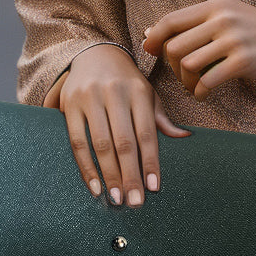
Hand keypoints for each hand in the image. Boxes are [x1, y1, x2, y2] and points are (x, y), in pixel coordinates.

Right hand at [55, 44, 189, 205]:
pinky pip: (77, 141)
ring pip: (101, 144)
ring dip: (109, 175)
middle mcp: (115, 93)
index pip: (146, 132)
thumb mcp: (147, 93)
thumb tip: (185, 136)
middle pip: (124, 141)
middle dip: (130, 175)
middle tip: (135, 202)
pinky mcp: (70, 105)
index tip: (154, 187)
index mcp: (138, 90)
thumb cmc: (126, 81)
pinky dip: (86, 167)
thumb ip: (161, 117)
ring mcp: (90, 98)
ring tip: (117, 198)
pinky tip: (95, 186)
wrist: (94, 54)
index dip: (150, 161)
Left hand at [143, 0, 255, 100]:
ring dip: (185, 82)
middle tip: (184, 76)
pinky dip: (200, 93)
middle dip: (172, 67)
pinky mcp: (244, 61)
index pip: (171, 20)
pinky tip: (205, 95)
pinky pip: (207, 81)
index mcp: (216, 5)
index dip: (154, 38)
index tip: (150, 52)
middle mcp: (223, 18)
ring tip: (194, 87)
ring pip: (187, 64)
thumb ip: (195, 23)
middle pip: (174, 46)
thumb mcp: (230, 17)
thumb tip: (151, 33)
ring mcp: (234, 39)